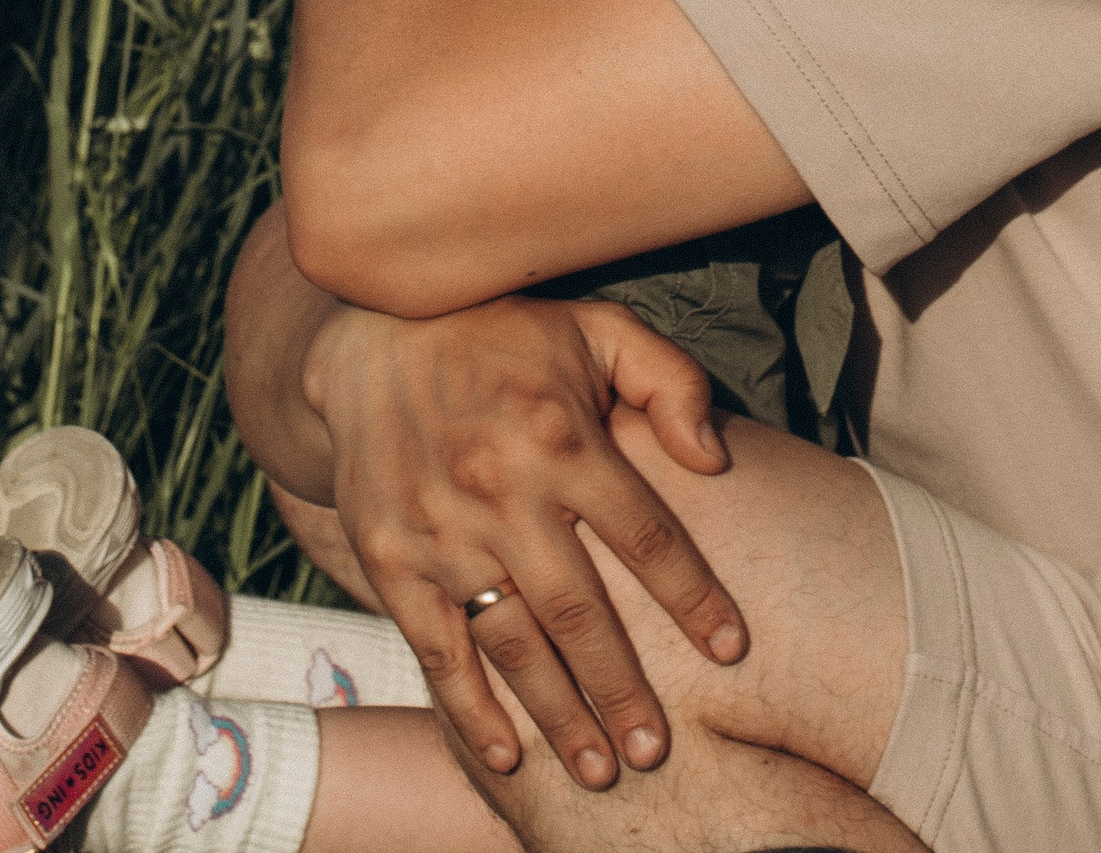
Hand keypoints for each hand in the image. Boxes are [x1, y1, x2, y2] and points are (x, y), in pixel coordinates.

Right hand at [301, 292, 747, 791]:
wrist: (369, 338)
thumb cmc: (503, 336)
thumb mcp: (596, 329)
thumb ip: (668, 381)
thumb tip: (715, 459)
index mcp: (561, 433)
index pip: (645, 531)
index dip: (693, 595)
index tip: (732, 648)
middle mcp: (502, 488)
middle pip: (579, 609)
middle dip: (622, 689)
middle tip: (658, 751)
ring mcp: (442, 530)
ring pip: (513, 642)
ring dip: (558, 716)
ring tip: (602, 771)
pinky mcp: (390, 556)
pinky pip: (437, 648)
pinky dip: (469, 709)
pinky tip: (506, 756)